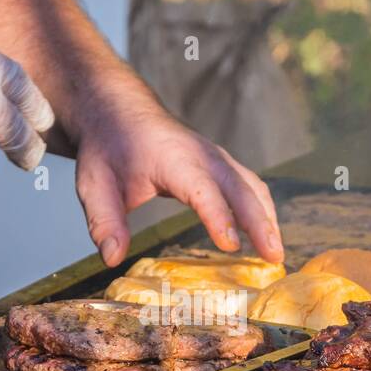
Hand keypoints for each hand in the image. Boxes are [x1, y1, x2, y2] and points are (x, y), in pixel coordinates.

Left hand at [73, 99, 283, 265]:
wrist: (118, 112)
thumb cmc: (107, 149)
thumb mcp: (94, 184)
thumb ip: (104, 221)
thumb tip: (113, 258)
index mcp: (173, 158)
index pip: (201, 190)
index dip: (218, 216)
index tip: (230, 244)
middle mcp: (203, 155)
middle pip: (240, 189)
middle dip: (260, 223)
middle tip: (273, 258)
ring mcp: (216, 158)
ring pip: (252, 187)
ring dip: (267, 219)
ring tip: (275, 255)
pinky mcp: (221, 165)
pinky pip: (250, 187)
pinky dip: (262, 210)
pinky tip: (266, 237)